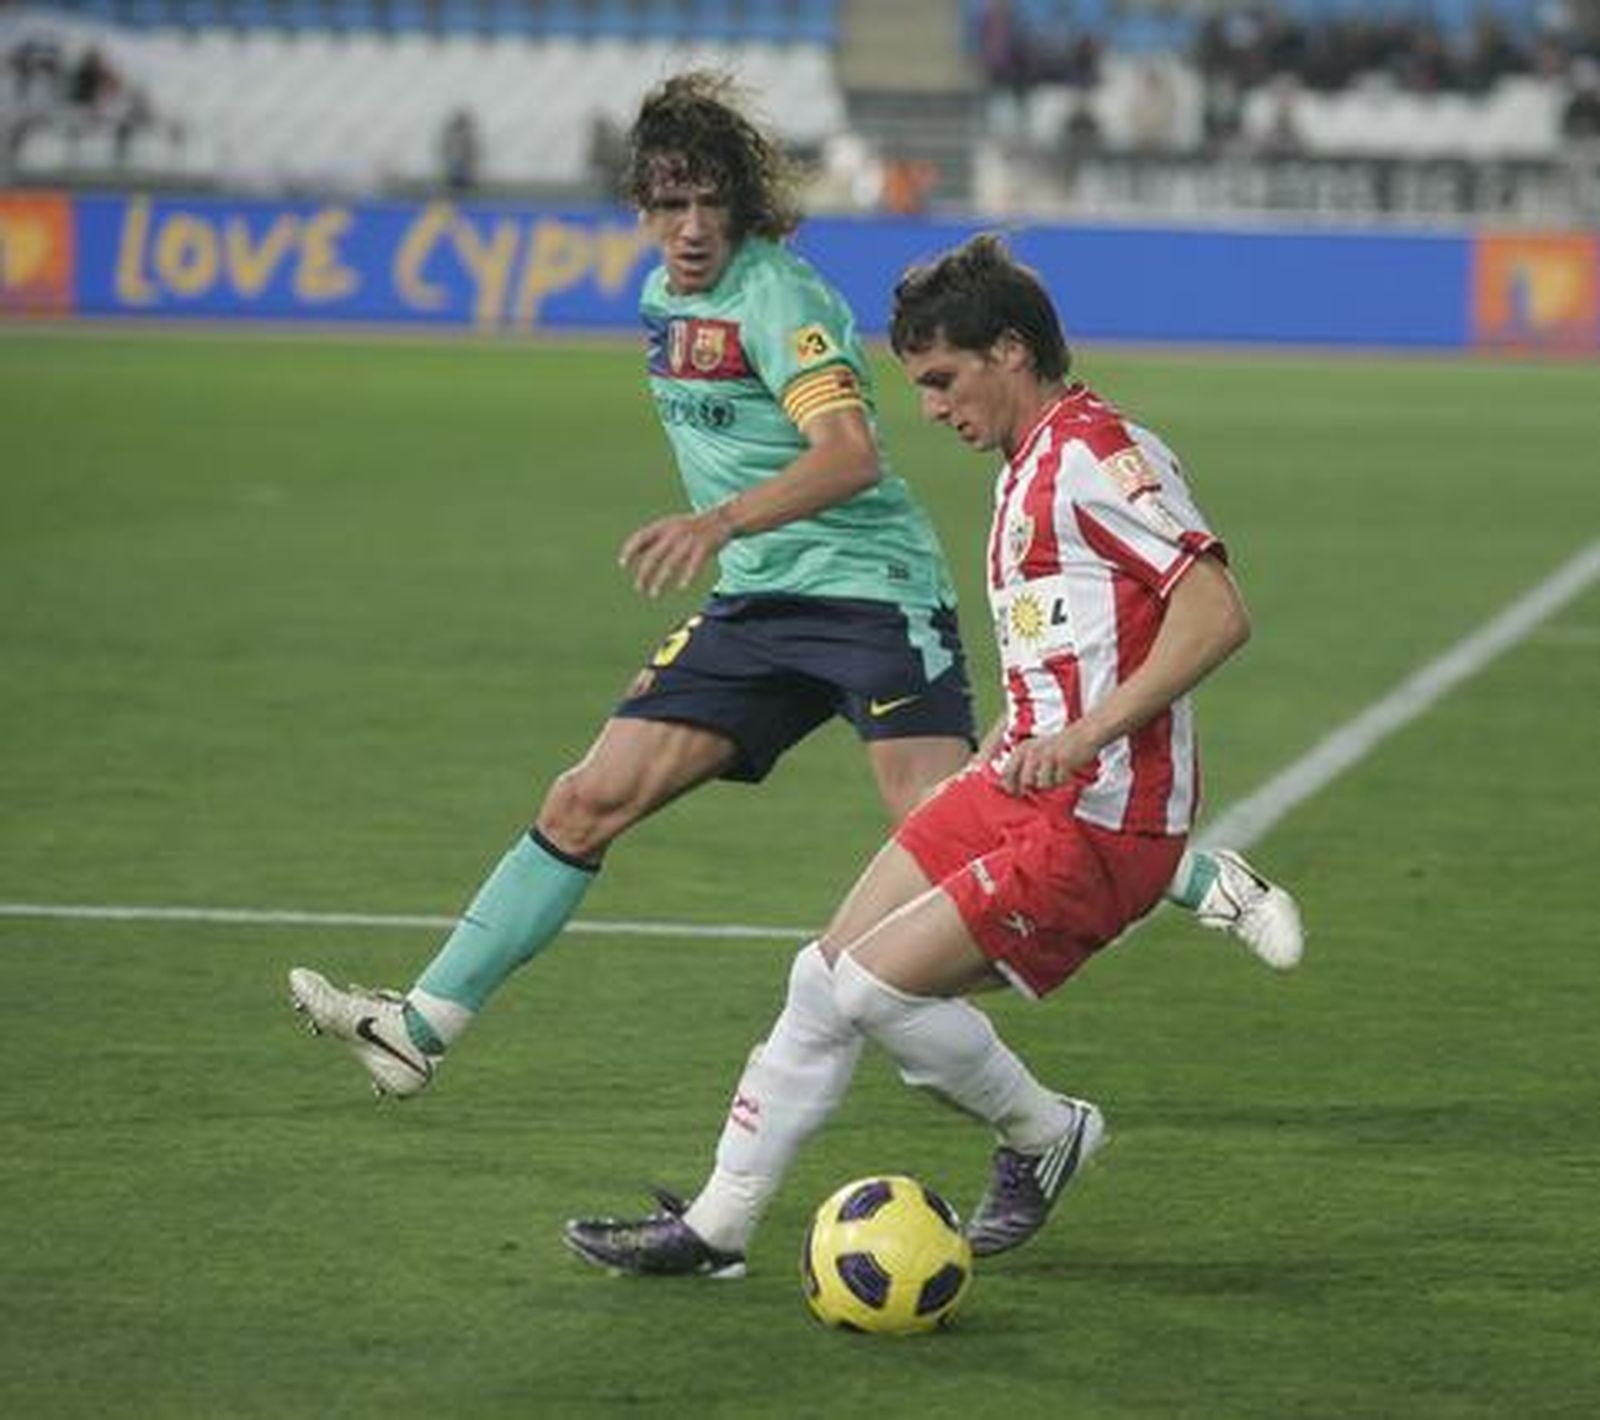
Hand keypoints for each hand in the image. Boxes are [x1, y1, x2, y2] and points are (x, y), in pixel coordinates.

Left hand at [618, 509, 732, 597]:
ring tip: (653, 594)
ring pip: (670, 563)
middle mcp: (674, 532)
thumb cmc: (692, 527)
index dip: (630, 550)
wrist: (722, 519)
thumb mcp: (669, 527)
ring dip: (660, 580)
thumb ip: (652, 539)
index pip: (641, 536)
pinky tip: (681, 586)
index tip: (622, 564)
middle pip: (653, 555)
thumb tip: (630, 554)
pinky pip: (693, 564)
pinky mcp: (704, 546)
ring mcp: (689, 539)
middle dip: (644, 573)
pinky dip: (687, 575)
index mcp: (664, 526)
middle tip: (638, 588)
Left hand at [999, 727, 1097, 796]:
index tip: (1016, 792)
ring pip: (1043, 784)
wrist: (1084, 734)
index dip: (1009, 786)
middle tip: (1044, 782)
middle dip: (1033, 788)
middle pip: (1026, 782)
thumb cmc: (1058, 747)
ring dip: (1051, 783)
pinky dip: (1063, 780)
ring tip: (1057, 772)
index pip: (1007, 773)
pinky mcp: (1062, 761)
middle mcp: (1032, 752)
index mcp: (1023, 749)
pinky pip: (1059, 781)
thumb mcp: (1036, 752)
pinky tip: (1067, 770)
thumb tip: (1013, 791)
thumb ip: (1023, 768)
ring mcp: (1047, 756)